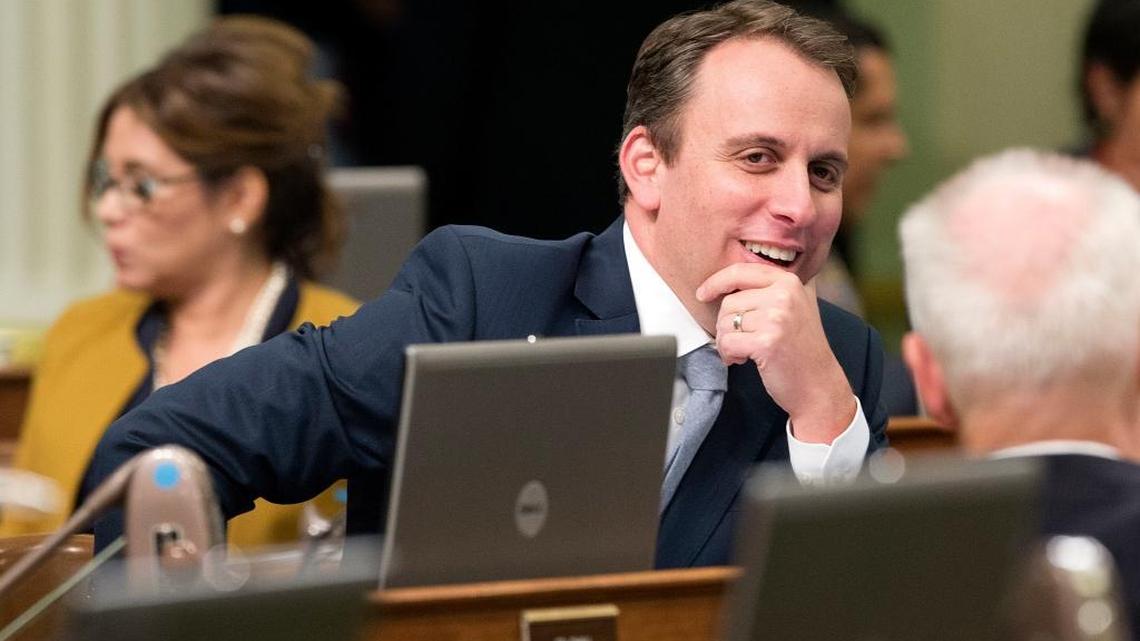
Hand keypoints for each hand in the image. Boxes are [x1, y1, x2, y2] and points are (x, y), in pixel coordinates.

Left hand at [696, 263, 854, 442]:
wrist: (818, 384)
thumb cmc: (800, 349)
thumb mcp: (792, 308)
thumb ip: (767, 289)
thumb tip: (726, 280)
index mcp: (788, 282)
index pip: (740, 271)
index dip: (716, 282)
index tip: (702, 293)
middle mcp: (784, 296)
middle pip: (729, 302)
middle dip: (726, 325)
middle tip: (740, 341)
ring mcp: (776, 318)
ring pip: (725, 323)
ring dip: (727, 342)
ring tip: (743, 352)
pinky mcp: (767, 342)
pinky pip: (727, 343)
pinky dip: (728, 355)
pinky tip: (742, 360)